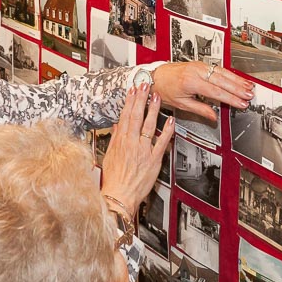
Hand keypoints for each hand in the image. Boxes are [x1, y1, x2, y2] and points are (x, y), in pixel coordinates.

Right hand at [101, 84, 173, 217]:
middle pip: (136, 117)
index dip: (129, 101)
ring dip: (153, 110)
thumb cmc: (114, 180)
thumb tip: (117, 126)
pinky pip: (161, 143)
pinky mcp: (153, 160)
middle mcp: (131, 144)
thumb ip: (115, 139)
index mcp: (120, 142)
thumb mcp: (110, 156)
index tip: (133, 90)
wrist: (119, 196)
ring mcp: (143, 151)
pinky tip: (171, 121)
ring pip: (149, 126)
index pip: (125, 116)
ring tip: (157, 96)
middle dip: (141, 99)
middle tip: (145, 84)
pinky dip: (166, 131)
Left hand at [151, 62, 254, 120]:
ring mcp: (199, 66)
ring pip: (223, 72)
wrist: (156, 76)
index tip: (241, 103)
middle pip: (222, 80)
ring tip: (249, 87)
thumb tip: (213, 117)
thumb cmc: (165, 89)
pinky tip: (238, 79)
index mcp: (191, 82)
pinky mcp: (200, 64)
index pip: (216, 92)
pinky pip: (219, 69)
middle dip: (238, 88)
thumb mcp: (181, 103)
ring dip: (237, 80)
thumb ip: (200, 110)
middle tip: (250, 95)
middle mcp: (196, 71)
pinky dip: (230, 74)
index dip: (231, 98)